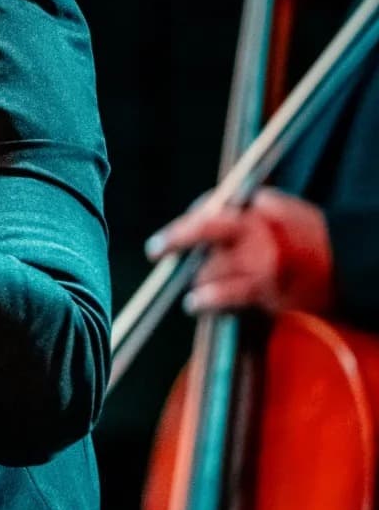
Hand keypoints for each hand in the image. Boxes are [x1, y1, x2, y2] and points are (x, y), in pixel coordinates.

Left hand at [145, 188, 335, 316]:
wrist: (353, 265)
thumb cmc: (312, 238)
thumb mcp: (283, 210)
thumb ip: (247, 211)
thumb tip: (202, 213)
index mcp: (261, 206)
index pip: (213, 207)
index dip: (191, 220)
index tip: (178, 229)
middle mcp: (259, 229)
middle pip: (205, 230)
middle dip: (176, 239)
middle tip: (155, 250)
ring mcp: (261, 259)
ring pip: (210, 266)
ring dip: (196, 277)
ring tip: (192, 286)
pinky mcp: (267, 288)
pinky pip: (225, 294)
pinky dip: (206, 299)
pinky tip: (194, 303)